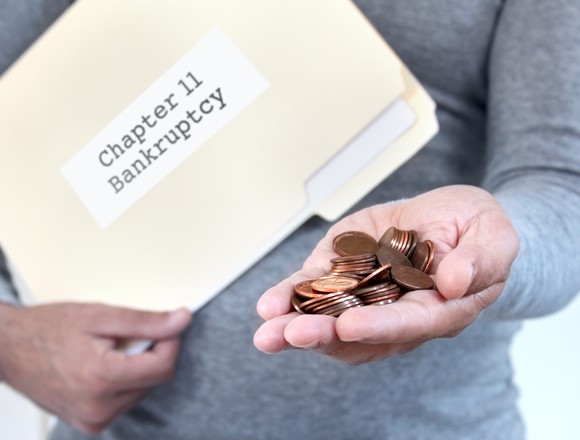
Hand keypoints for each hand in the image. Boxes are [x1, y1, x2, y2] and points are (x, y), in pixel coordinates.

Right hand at [0, 302, 190, 434]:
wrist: (9, 349)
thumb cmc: (47, 329)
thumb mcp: (102, 316)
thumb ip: (147, 321)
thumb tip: (182, 320)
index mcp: (102, 379)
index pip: (163, 366)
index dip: (170, 341)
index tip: (164, 326)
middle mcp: (99, 408)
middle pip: (155, 378)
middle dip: (150, 352)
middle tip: (122, 336)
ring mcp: (93, 420)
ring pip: (142, 389)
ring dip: (136, 367)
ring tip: (106, 351)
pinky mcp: (90, 424)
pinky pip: (125, 400)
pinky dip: (123, 381)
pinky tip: (101, 367)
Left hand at [254, 185, 518, 363]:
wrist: (449, 220)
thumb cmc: (475, 229)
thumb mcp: (494, 234)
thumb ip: (481, 259)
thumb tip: (453, 282)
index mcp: (439, 308)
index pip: (410, 323)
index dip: (380, 327)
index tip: (349, 326)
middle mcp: (397, 312)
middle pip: (359, 333)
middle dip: (323, 335)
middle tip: (289, 335)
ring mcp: (366, 295)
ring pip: (330, 320)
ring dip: (296, 326)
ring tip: (267, 329)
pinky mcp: (344, 273)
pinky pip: (316, 290)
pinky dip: (292, 297)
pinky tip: (270, 304)